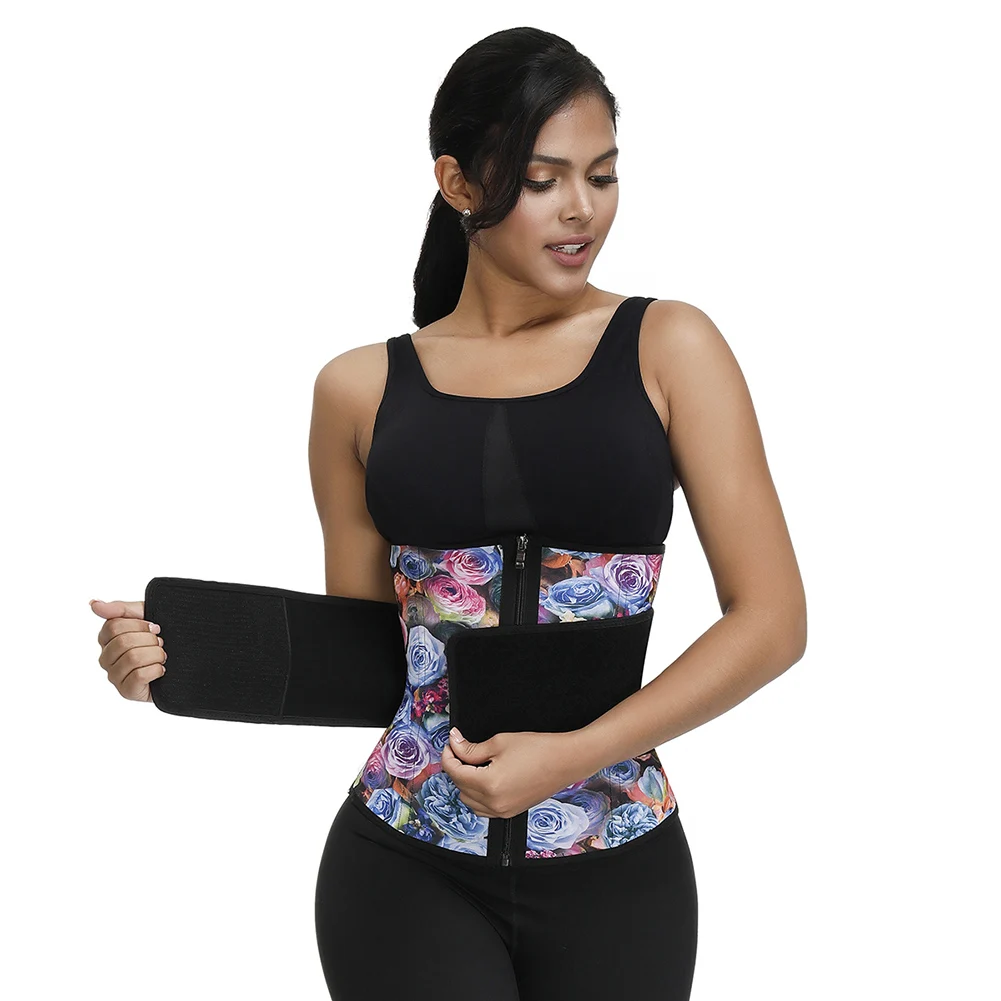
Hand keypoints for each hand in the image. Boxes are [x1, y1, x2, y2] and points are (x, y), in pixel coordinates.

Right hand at [91, 598, 166, 702]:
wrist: (184, 661)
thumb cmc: (160, 637)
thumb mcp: (144, 615)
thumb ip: (120, 609)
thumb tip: (93, 604)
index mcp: (107, 639)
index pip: (113, 626)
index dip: (139, 624)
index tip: (155, 627)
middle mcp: (106, 658)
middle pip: (123, 642)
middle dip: (149, 640)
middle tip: (160, 643)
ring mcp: (114, 676)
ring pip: (132, 658)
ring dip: (156, 654)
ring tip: (161, 656)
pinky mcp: (127, 691)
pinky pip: (139, 675)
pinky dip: (157, 670)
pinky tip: (161, 670)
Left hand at [440, 727, 581, 817]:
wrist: (566, 760)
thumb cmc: (538, 749)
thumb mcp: (499, 742)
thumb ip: (471, 748)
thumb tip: (455, 743)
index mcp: (488, 785)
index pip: (455, 772)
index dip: (449, 755)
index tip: (451, 742)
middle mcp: (494, 803)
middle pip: (460, 787)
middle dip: (457, 767)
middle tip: (461, 749)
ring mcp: (503, 811)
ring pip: (469, 801)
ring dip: (466, 783)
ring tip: (474, 763)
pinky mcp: (511, 812)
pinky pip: (484, 809)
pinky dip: (478, 796)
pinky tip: (485, 778)